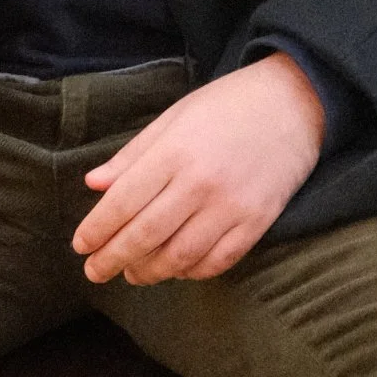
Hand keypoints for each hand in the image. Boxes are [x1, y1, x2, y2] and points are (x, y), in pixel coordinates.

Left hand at [73, 56, 325, 284]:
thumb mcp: (174, 118)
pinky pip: (218, 261)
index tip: (80, 246)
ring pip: (179, 256)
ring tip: (133, 274)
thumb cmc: (228, 105)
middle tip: (94, 272)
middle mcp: (200, 182)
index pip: (122, 203)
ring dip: (149, 272)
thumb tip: (93, 184)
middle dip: (113, 259)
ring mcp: (232, 205)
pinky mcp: (258, 221)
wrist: (296, 102)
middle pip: (145, 235)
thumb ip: (133, 155)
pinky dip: (192, 272)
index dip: (96, 230)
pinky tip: (176, 270)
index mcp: (174, 152)